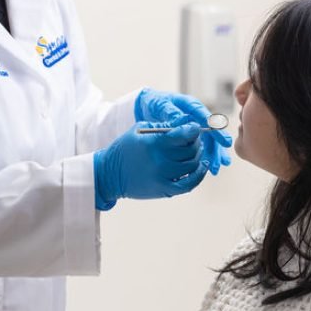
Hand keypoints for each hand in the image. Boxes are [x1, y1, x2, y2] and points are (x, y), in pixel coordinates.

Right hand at [93, 123, 207, 209]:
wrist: (109, 175)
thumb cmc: (125, 148)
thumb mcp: (140, 130)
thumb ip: (164, 125)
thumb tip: (186, 121)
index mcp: (154, 143)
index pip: (184, 134)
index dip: (193, 129)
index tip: (195, 127)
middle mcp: (160, 161)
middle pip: (191, 149)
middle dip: (196, 141)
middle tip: (194, 138)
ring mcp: (163, 177)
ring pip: (193, 165)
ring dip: (198, 156)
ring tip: (196, 149)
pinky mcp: (165, 190)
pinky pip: (189, 184)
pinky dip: (199, 175)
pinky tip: (202, 166)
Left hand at [134, 88, 232, 173]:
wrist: (147, 106)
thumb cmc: (155, 103)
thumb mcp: (160, 105)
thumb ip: (170, 113)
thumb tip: (182, 121)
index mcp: (190, 106)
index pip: (205, 117)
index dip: (215, 129)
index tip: (223, 140)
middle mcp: (197, 117)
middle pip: (211, 133)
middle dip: (217, 148)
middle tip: (223, 161)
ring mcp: (196, 127)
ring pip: (209, 143)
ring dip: (213, 156)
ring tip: (215, 170)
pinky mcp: (192, 137)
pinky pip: (202, 148)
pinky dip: (206, 158)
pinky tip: (211, 169)